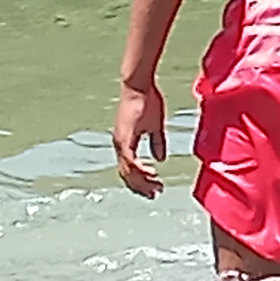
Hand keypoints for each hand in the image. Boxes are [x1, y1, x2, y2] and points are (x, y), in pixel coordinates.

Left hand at [113, 80, 171, 197]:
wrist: (137, 86)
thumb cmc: (146, 101)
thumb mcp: (154, 126)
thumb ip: (157, 143)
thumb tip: (160, 159)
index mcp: (124, 143)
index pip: (129, 169)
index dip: (140, 181)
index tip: (154, 189)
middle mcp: (119, 145)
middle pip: (127, 174)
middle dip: (141, 187)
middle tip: (155, 194)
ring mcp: (120, 142)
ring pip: (128, 171)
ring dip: (142, 181)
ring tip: (156, 188)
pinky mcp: (124, 138)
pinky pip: (130, 160)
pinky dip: (140, 169)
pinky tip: (152, 173)